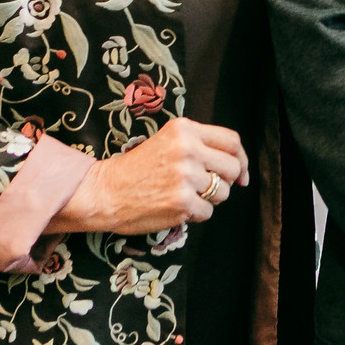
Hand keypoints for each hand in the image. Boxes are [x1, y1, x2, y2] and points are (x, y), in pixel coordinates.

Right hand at [47, 117, 248, 234]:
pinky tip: (175, 208)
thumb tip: (241, 169)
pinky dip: (195, 215)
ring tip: (184, 196)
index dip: (241, 159)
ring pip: (223, 192)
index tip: (241, 173)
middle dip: (226, 181)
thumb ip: (200, 145)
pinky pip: (208, 212)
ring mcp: (186, 176)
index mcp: (185, 129)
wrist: (103, 192)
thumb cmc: (136, 169)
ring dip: (208, 199)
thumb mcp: (168, 141)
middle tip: (207, 188)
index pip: (232, 141)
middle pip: (232, 168)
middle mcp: (188, 149)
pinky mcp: (182, 202)